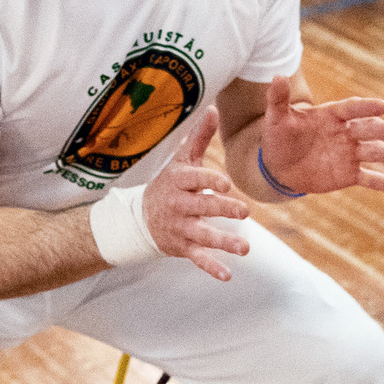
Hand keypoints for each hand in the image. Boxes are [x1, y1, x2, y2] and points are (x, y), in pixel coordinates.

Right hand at [140, 107, 252, 280]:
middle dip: (222, 209)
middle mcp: (179, 205)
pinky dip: (211, 267)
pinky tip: (227, 274)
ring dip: (223, 241)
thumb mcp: (181, 160)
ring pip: (203, 235)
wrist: (139, 218)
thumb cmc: (169, 184)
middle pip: (202, 207)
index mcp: (179, 181)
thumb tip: (215, 108)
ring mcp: (180, 227)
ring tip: (245, 248)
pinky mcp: (182, 247)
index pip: (195, 180)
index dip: (209, 181)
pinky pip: (198, 257)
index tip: (225, 184)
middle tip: (244, 212)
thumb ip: (200, 137)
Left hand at [255, 75, 383, 195]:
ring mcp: (349, 154)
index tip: (382, 106)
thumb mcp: (276, 118)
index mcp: (332, 115)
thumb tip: (276, 76)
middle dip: (383, 131)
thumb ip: (278, 99)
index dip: (365, 108)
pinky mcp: (349, 174)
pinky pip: (371, 178)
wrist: (280, 166)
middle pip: (367, 130)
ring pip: (373, 153)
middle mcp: (345, 133)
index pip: (351, 109)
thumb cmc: (280, 137)